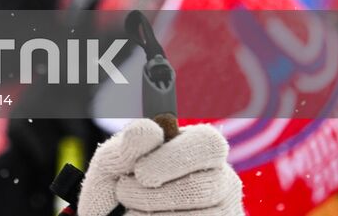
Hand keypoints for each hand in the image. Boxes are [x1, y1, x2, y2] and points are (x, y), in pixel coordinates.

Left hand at [79, 119, 241, 215]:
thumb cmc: (117, 189)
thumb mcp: (112, 165)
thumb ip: (125, 148)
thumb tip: (149, 129)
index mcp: (200, 150)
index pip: (207, 144)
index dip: (173, 158)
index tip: (140, 172)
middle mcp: (222, 181)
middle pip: (202, 188)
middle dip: (154, 194)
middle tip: (124, 192)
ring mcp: (225, 210)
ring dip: (154, 215)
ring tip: (130, 210)